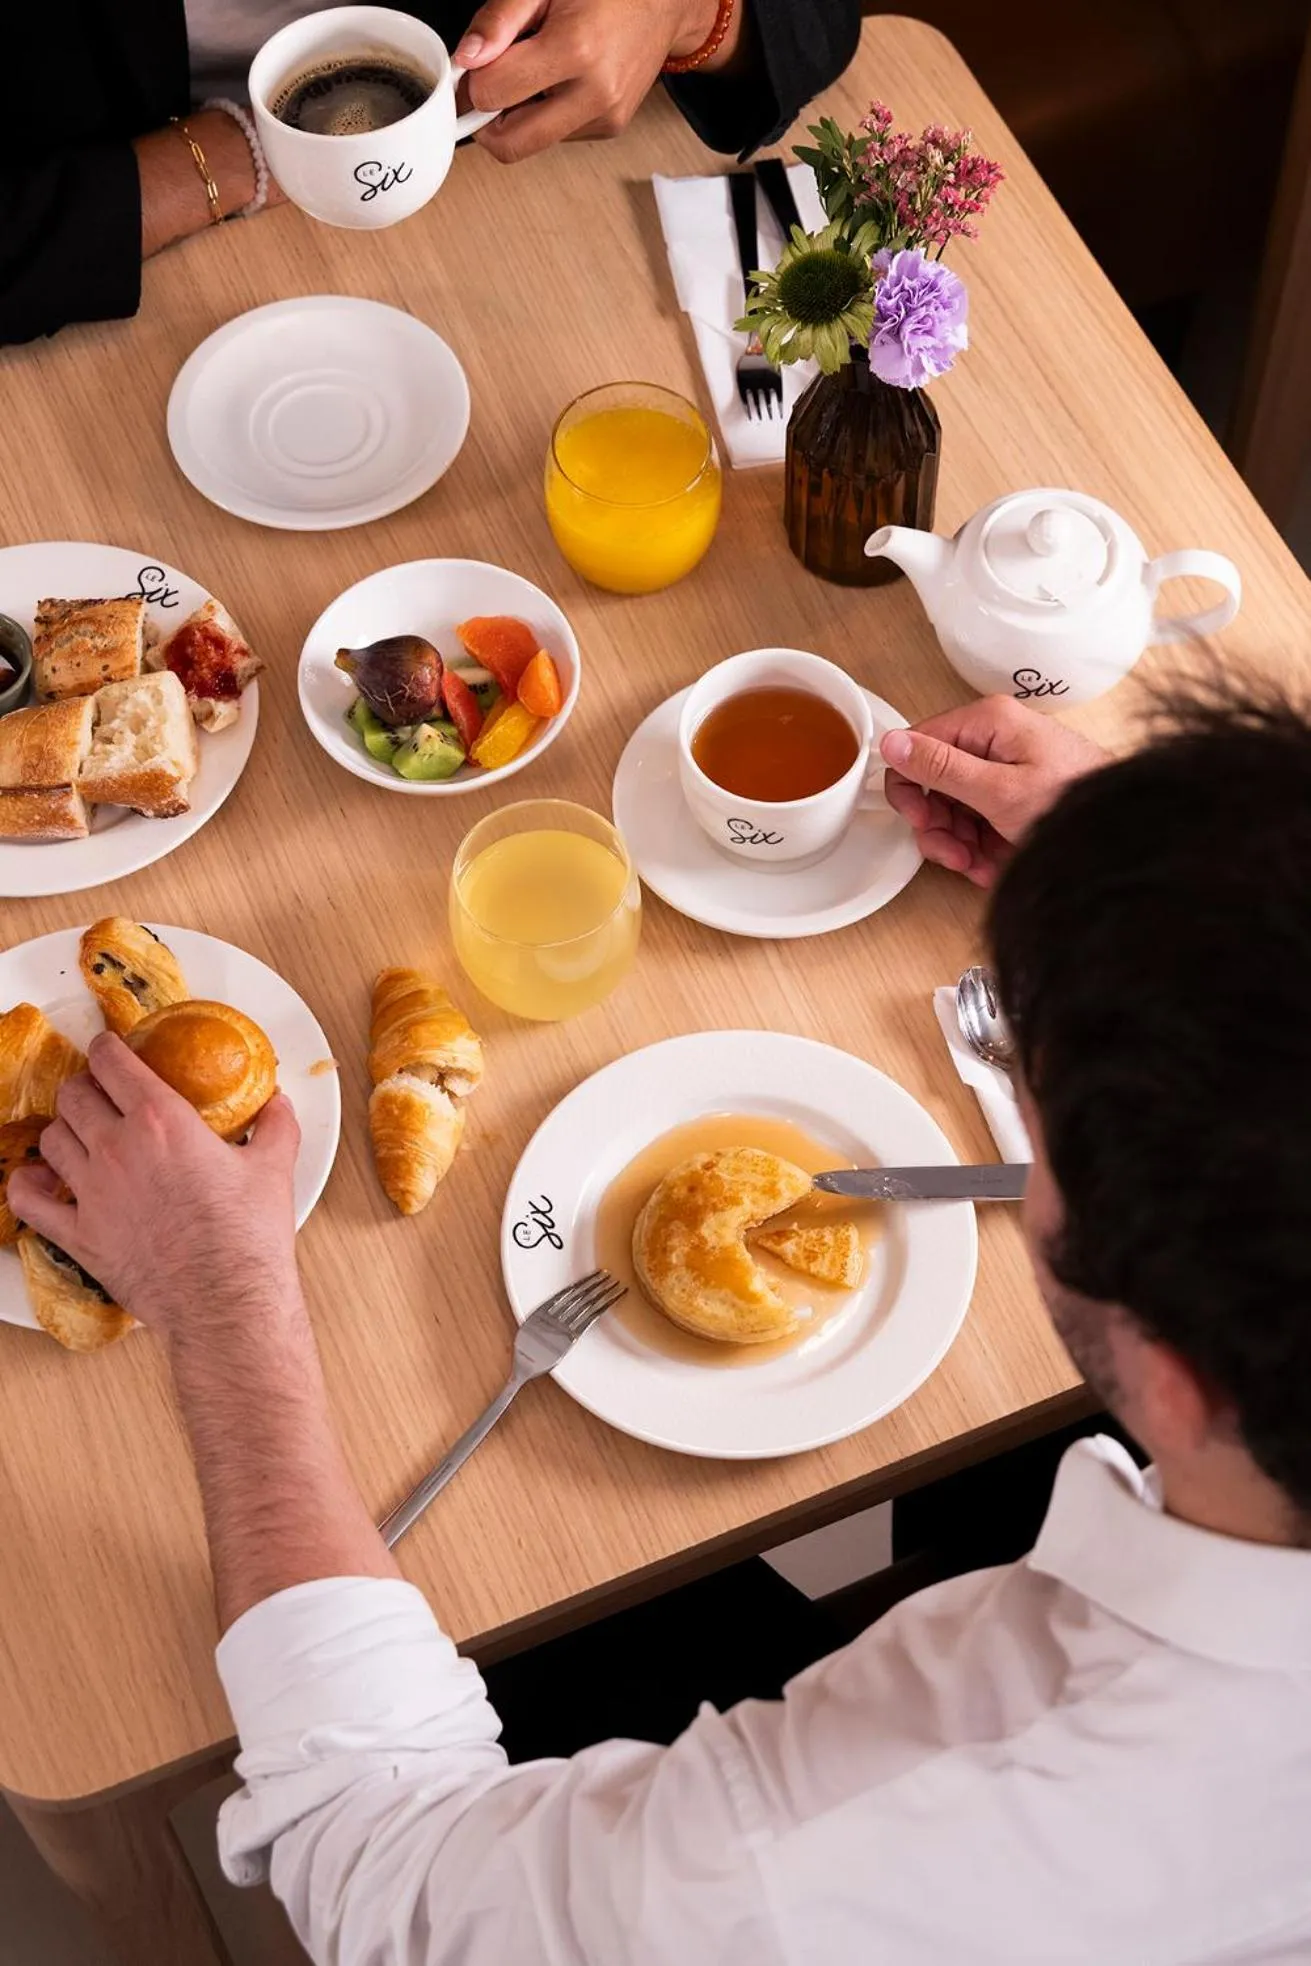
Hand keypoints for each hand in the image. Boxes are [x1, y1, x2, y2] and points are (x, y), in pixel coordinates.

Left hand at [7, 1034, 300, 1343]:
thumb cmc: (248, 1238)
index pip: (112, 1062)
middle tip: (100, 1093)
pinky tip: (40, 1182)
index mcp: (161, 1120)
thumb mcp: (273, 1168)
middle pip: (74, 1095)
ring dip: (64, 1129)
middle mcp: (117, 1147)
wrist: (225, 1301)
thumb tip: (279, 1104)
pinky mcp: (78, 1234)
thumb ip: (275, 1127)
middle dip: (85, 1086)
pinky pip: (28, 1201)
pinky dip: (28, 1186)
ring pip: (51, 1138)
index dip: (106, 1048)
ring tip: (80, 1134)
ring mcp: (91, 1191)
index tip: (110, 1049)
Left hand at [456, 0, 732, 162]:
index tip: (469, 69)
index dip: (470, 82)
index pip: (493, 93)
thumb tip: (466, 59)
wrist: (663, 3)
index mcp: (574, 49)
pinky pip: (556, 136)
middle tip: (488, 86)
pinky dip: (544, 114)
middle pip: (510, 144)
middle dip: (486, 120)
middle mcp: (593, 93)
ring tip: (534, 71)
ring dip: (517, 116)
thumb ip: (499, 19)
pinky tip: (559, 80)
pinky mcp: (610, 128)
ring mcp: (605, 117)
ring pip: (531, 143)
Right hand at [879, 696, 1106, 887]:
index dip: (910, 787)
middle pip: (932, 782)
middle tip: (953, 852)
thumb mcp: (998, 790)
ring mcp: (1001, 770)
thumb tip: (893, 743)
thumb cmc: (1072, 803)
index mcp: (987, 723)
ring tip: (977, 863)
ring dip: (956, 843)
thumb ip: (941, 767)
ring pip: (950, 808)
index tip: (919, 820)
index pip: (917, 745)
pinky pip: (974, 821)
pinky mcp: (1010, 797)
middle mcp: (992, 741)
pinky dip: (976, 847)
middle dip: (937, 824)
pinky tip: (991, 862)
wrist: (1115, 833)